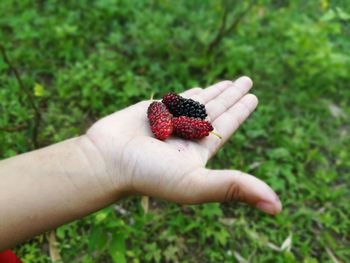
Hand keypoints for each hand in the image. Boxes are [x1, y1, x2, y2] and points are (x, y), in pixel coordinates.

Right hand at [85, 77, 281, 214]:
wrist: (107, 160)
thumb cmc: (148, 174)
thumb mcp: (195, 184)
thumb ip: (234, 188)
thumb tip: (277, 208)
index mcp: (198, 152)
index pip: (225, 127)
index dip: (240, 112)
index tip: (252, 98)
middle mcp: (186, 136)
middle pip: (216, 111)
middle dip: (232, 96)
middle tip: (247, 82)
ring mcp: (169, 122)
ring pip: (197, 102)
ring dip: (214, 91)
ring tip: (230, 81)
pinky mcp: (152, 111)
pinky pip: (175, 99)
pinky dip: (188, 93)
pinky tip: (199, 88)